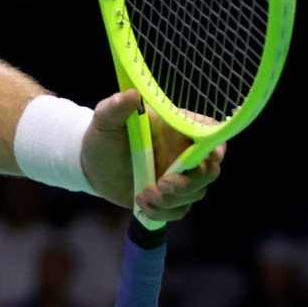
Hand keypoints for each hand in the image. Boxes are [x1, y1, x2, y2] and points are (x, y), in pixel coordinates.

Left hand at [81, 89, 224, 221]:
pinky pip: (179, 211)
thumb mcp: (105, 120)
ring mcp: (178, 178)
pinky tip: (142, 205)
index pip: (211, 135)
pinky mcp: (168, 199)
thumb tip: (131, 94)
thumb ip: (116, 108)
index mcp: (177, 131)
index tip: (209, 157)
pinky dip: (163, 212)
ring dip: (173, 199)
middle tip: (163, 183)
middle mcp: (183, 155)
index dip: (217, 147)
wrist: (90, 164)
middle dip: (191, 182)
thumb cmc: (104, 136)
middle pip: (209, 171)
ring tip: (144, 193)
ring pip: (196, 194)